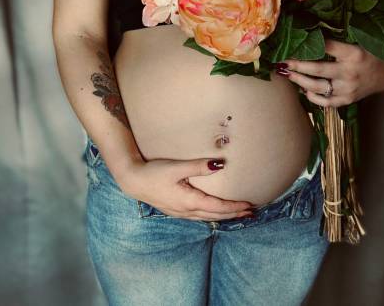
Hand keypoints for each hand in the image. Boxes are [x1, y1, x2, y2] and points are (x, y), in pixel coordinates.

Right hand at [119, 157, 254, 220]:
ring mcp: (180, 213)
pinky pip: (199, 216)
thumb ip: (198, 166)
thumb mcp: (177, 167)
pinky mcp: (175, 210)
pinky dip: (211, 215)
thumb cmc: (154, 172)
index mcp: (190, 201)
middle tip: (251, 212)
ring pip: (207, 218)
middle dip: (234, 214)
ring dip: (224, 216)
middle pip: (216, 216)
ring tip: (237, 214)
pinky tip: (214, 213)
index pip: (218, 207)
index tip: (249, 205)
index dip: (235, 207)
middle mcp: (186, 211)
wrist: (133, 181)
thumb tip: (218, 165)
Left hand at [276, 39, 383, 107]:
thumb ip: (337, 40)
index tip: (293, 43)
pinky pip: (325, 101)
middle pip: (317, 69)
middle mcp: (350, 72)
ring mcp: (348, 89)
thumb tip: (310, 34)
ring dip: (299, 80)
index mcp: (353, 54)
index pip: (327, 47)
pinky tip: (303, 89)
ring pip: (317, 87)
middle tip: (282, 62)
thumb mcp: (357, 42)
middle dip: (296, 65)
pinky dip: (312, 96)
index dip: (310, 44)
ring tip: (287, 74)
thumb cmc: (368, 54)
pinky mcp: (347, 100)